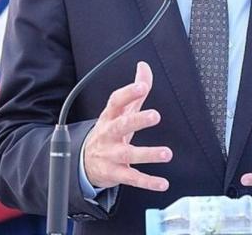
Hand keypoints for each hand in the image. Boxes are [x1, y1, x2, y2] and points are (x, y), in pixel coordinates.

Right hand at [83, 61, 171, 190]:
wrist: (85, 162)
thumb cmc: (109, 131)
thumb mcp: (120, 111)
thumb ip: (136, 90)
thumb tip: (144, 66)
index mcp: (110, 116)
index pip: (116, 101)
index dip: (128, 93)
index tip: (142, 86)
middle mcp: (109, 135)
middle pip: (120, 126)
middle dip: (136, 121)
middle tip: (155, 115)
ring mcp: (111, 155)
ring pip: (127, 154)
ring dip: (147, 154)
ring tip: (166, 153)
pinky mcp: (115, 173)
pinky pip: (132, 178)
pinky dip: (147, 182)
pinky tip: (162, 183)